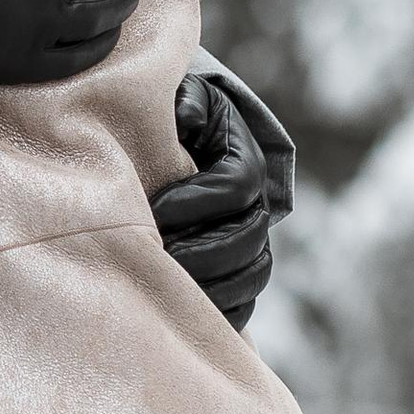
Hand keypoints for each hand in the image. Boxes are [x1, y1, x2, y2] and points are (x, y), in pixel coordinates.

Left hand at [153, 67, 289, 329]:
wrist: (171, 148)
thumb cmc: (169, 123)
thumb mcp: (178, 99)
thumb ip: (186, 103)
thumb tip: (187, 118)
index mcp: (244, 160)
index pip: (238, 185)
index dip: (200, 199)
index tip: (157, 208)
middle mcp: (256, 205)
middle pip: (249, 237)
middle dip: (204, 251)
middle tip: (160, 255)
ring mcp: (252, 243)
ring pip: (252, 275)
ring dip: (212, 285)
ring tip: (168, 284)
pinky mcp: (238, 275)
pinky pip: (244, 306)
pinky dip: (221, 314)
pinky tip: (186, 313)